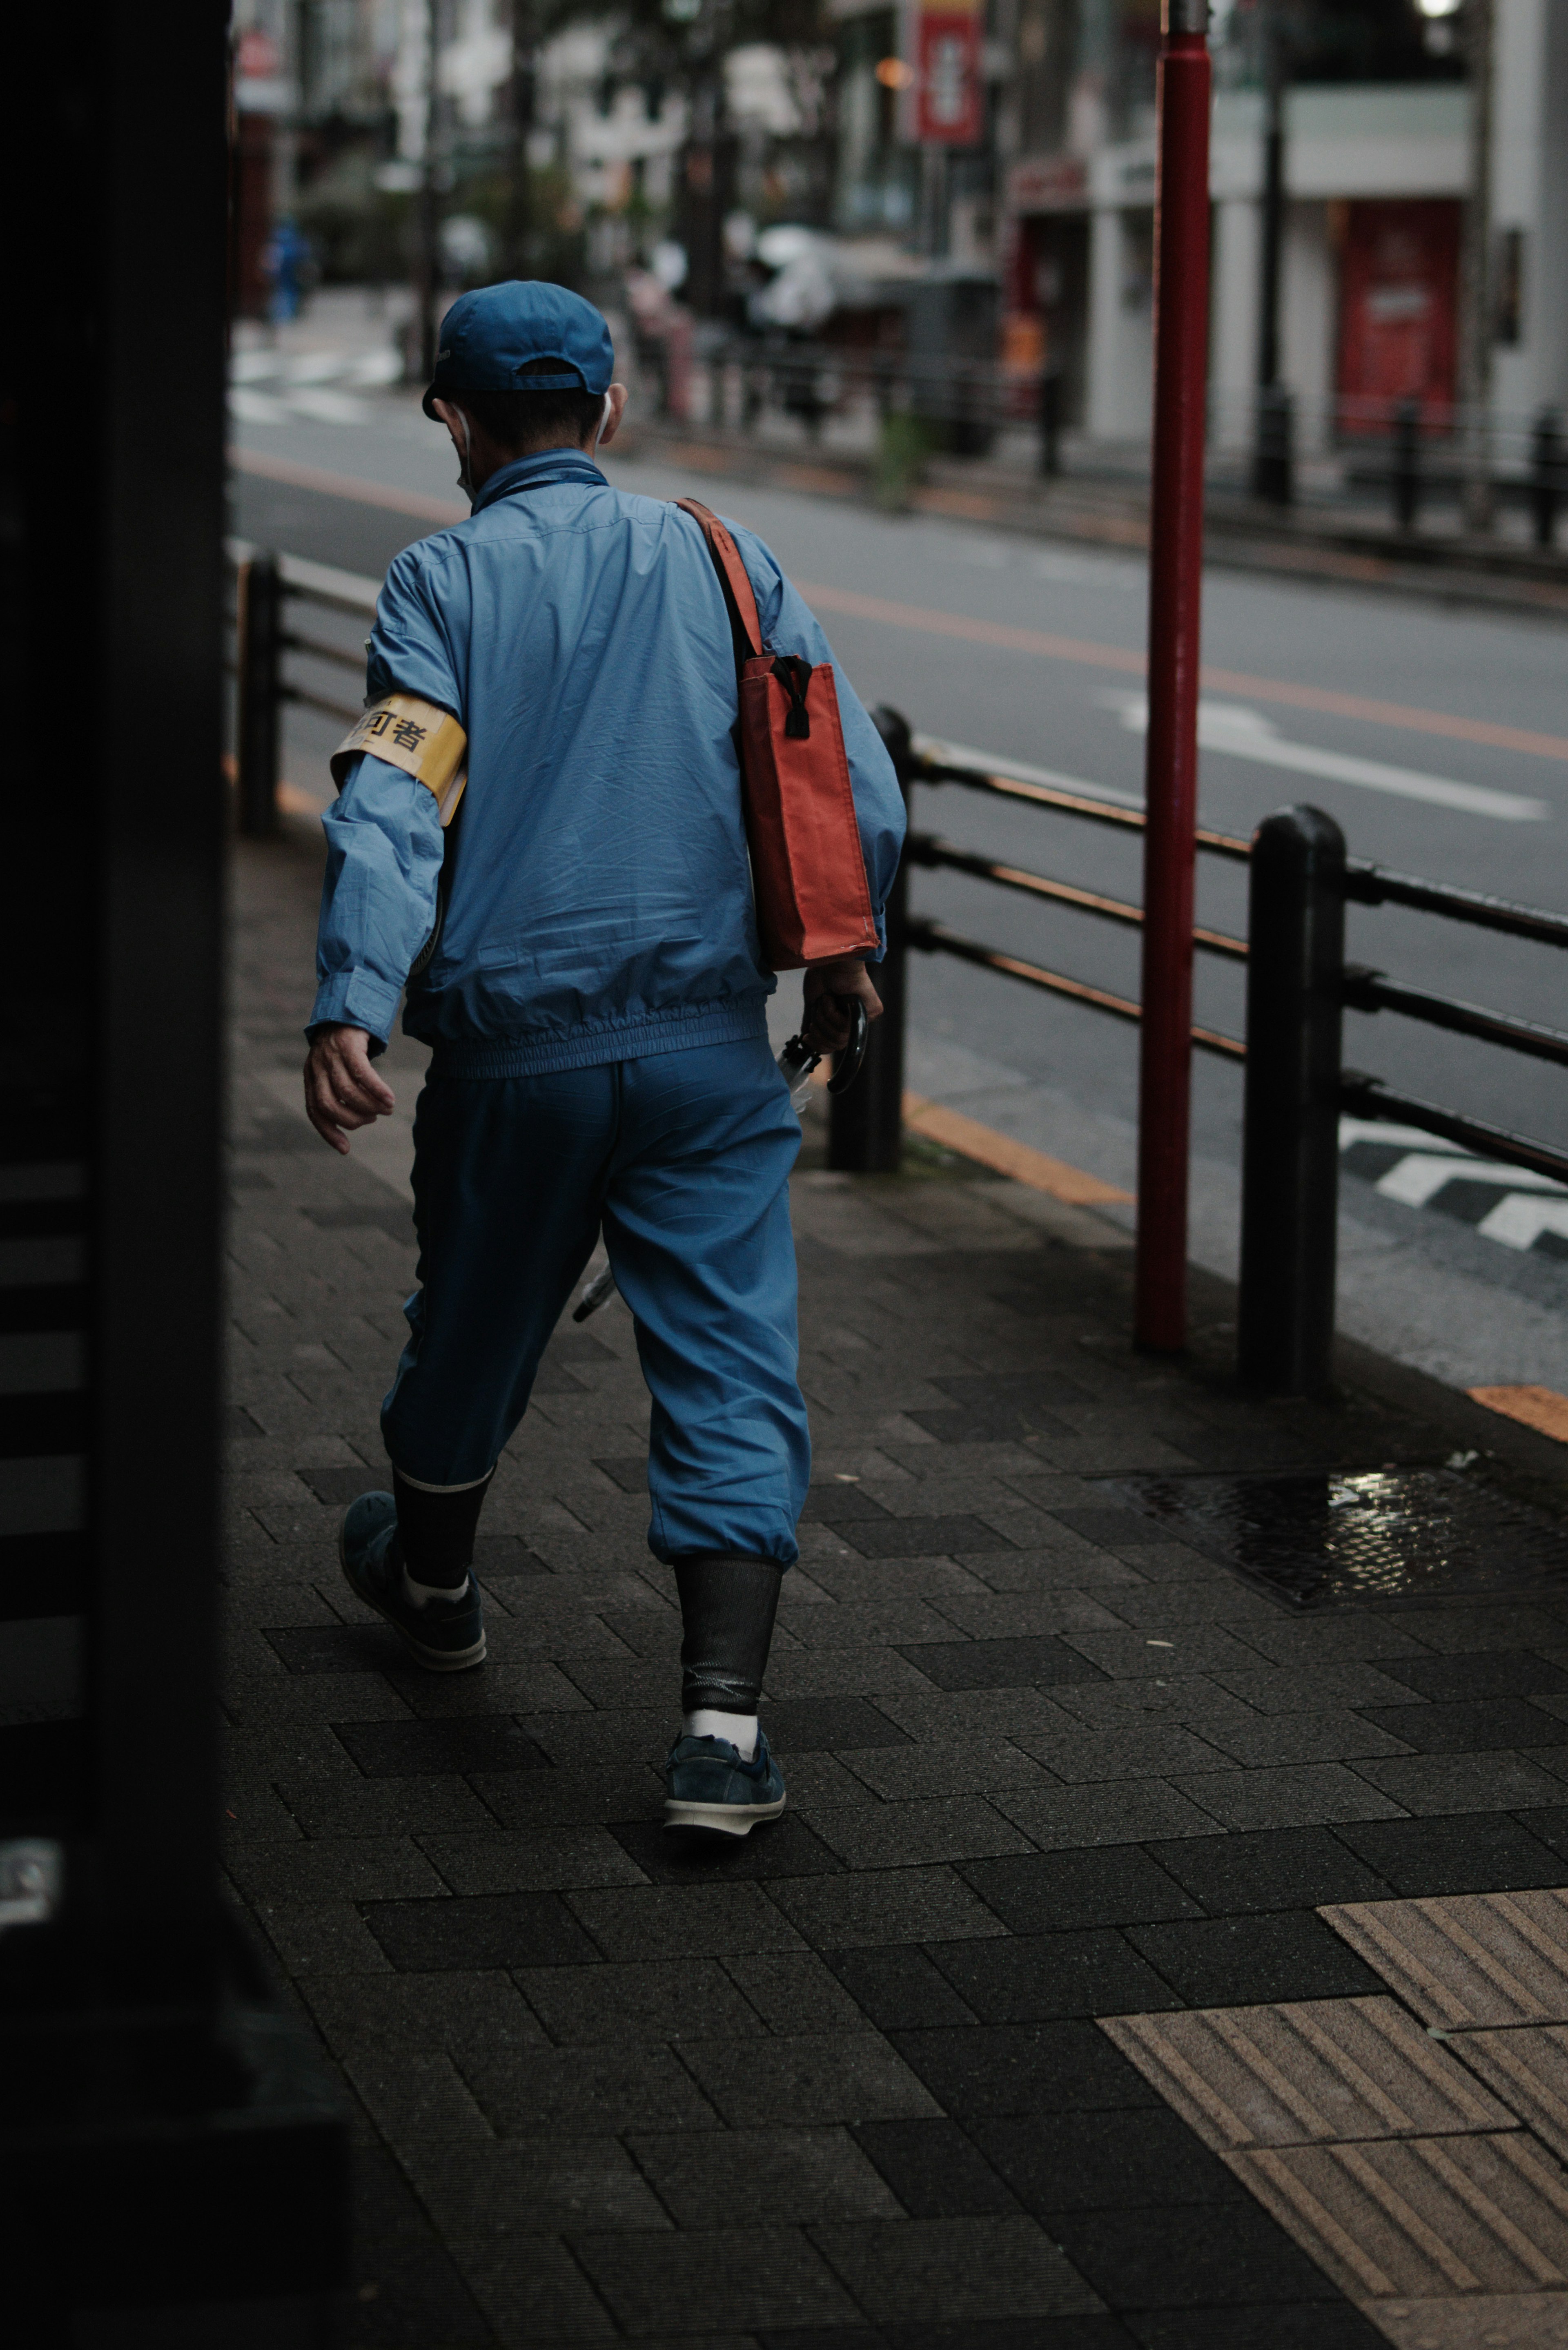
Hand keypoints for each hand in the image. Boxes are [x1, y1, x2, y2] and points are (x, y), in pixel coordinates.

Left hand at [304, 1025, 395, 1154]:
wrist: (347, 1008)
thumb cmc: (343, 1045)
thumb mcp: (332, 1067)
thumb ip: (336, 1089)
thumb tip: (356, 1117)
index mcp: (311, 1077)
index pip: (314, 1111)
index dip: (329, 1132)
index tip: (346, 1149)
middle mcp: (316, 1067)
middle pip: (329, 1103)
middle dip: (352, 1119)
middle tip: (371, 1118)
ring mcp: (330, 1055)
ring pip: (347, 1090)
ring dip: (368, 1105)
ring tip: (386, 1109)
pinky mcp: (348, 1045)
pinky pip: (362, 1073)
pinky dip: (377, 1090)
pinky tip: (389, 1099)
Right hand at [801, 958, 882, 1054]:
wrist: (829, 959)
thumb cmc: (823, 975)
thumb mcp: (814, 1003)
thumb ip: (812, 1021)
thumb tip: (806, 1039)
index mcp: (845, 1019)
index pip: (835, 1047)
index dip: (819, 1046)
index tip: (806, 1037)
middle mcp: (857, 1020)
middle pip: (836, 1045)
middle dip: (820, 1029)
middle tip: (817, 1011)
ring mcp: (866, 1016)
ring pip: (840, 1037)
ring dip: (825, 1018)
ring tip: (826, 1000)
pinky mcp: (872, 1010)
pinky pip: (847, 1026)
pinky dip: (832, 1012)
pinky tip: (832, 998)